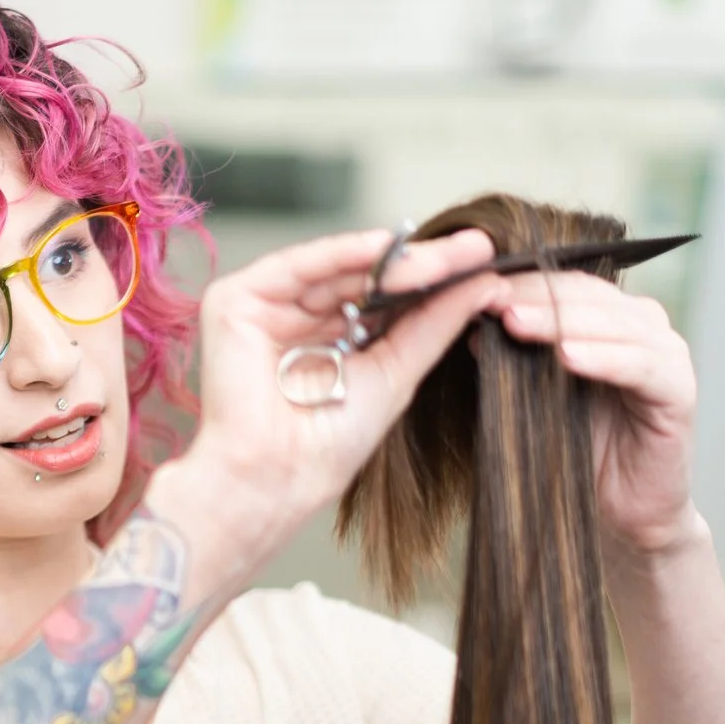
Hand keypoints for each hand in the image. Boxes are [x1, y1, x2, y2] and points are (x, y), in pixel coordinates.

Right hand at [157, 227, 506, 575]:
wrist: (277, 475)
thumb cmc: (326, 446)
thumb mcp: (398, 373)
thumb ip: (435, 324)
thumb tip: (487, 283)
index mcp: (329, 340)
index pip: (383, 297)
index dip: (432, 279)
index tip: (485, 261)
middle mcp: (296, 320)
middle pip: (364, 277)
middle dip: (421, 264)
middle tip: (475, 249)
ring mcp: (267, 308)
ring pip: (335, 268)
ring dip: (391, 260)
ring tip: (443, 258)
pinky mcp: (236, 301)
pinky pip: (296, 266)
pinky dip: (340, 253)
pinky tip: (383, 247)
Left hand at [491, 272, 699, 555]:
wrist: (619, 512)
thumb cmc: (574, 452)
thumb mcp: (534, 400)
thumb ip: (514, 361)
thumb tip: (473, 326)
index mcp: (606, 320)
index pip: (562, 285)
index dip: (519, 284)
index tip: (471, 287)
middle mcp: (640, 327)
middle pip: (586, 296)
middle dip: (534, 297)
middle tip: (489, 299)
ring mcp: (665, 354)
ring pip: (612, 323)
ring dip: (561, 322)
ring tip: (517, 323)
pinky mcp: (679, 389)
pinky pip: (640, 365)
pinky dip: (604, 359)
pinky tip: (568, 358)